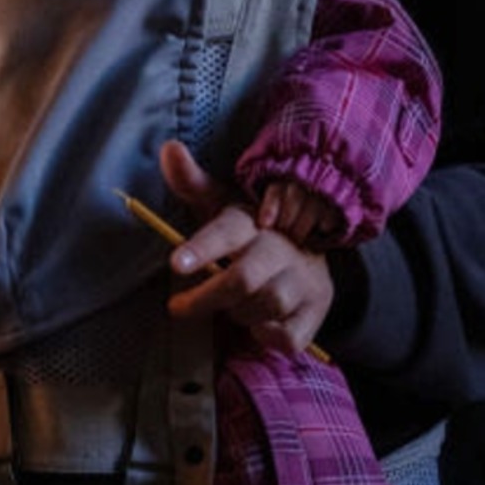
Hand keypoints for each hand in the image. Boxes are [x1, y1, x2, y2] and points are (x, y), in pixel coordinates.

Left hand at [158, 140, 334, 357]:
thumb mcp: (217, 206)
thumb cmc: (246, 235)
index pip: (225, 231)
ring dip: (237, 315)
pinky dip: (268, 336)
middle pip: (243, 279)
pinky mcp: (316, 310)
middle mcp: (280, 248)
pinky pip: (288, 336)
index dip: (201, 248)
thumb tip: (169, 148)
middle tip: (177, 307)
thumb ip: (190, 183)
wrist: (303, 257)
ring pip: (265, 307)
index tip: (176, 264)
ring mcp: (303, 280)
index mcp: (250, 222)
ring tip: (228, 307)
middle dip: (205, 297)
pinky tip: (258, 325)